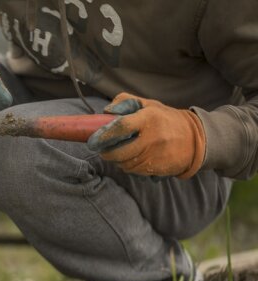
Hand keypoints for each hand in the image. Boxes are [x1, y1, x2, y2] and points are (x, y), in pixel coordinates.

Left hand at [87, 93, 206, 178]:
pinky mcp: (158, 168)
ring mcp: (156, 155)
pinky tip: (132, 159)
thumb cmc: (164, 119)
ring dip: (117, 161)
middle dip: (106, 153)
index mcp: (149, 118)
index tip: (92, 141)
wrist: (195, 139)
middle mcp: (152, 138)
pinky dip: (128, 167)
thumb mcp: (148, 104)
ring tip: (118, 153)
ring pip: (125, 164)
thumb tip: (106, 111)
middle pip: (119, 152)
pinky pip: (135, 171)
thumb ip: (126, 102)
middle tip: (101, 150)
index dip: (103, 135)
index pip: (121, 127)